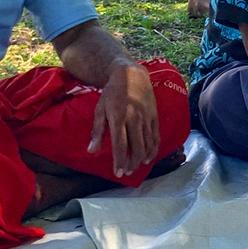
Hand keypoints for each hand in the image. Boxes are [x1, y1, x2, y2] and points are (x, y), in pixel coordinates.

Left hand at [88, 62, 159, 177]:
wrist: (132, 75)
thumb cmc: (112, 93)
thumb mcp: (100, 109)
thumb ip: (98, 131)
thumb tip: (91, 150)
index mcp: (119, 117)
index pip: (120, 144)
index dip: (120, 161)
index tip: (118, 173)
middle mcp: (134, 118)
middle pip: (136, 147)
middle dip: (131, 163)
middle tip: (126, 173)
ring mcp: (146, 118)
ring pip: (147, 144)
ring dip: (142, 159)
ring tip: (136, 168)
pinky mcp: (154, 116)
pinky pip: (156, 136)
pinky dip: (153, 149)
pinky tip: (148, 158)